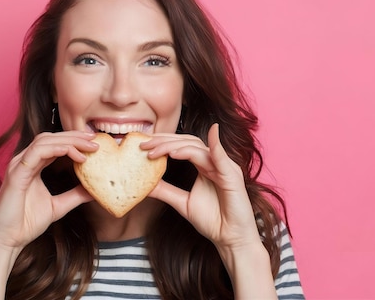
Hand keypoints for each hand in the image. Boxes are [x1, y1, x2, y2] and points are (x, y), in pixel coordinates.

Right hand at [0, 131, 97, 251]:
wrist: (7, 241)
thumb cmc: (26, 223)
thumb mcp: (58, 206)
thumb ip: (74, 195)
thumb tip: (95, 190)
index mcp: (32, 166)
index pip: (54, 144)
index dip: (74, 140)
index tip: (94, 143)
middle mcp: (24, 162)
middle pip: (50, 138)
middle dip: (74, 136)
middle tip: (95, 139)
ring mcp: (18, 165)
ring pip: (44, 141)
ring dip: (68, 141)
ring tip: (88, 147)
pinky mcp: (16, 173)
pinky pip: (37, 152)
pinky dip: (56, 149)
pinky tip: (72, 152)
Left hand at [142, 124, 261, 250]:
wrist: (230, 239)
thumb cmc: (213, 221)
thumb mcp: (182, 202)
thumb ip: (165, 190)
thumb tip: (143, 185)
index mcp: (204, 165)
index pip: (182, 145)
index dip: (163, 141)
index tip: (143, 143)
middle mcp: (214, 162)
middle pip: (188, 142)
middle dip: (164, 140)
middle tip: (144, 143)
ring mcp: (224, 167)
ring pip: (197, 147)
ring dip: (175, 146)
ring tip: (156, 150)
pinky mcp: (232, 175)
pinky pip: (220, 157)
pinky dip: (215, 144)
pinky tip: (208, 134)